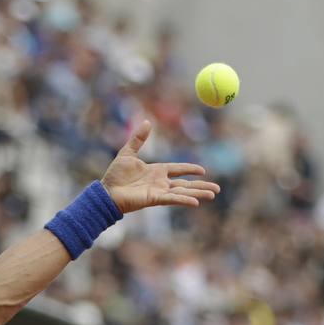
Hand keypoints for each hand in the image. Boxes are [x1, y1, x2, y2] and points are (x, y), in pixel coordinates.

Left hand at [100, 120, 219, 213]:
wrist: (106, 191)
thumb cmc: (115, 175)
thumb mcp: (127, 152)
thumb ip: (138, 139)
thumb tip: (147, 122)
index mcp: (156, 171)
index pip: (178, 170)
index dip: (190, 169)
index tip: (203, 170)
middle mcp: (160, 183)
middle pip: (186, 184)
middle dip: (201, 186)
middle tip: (217, 189)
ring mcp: (159, 192)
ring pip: (183, 192)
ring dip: (198, 193)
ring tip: (213, 194)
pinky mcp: (154, 199)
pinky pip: (172, 199)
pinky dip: (184, 200)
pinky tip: (196, 202)